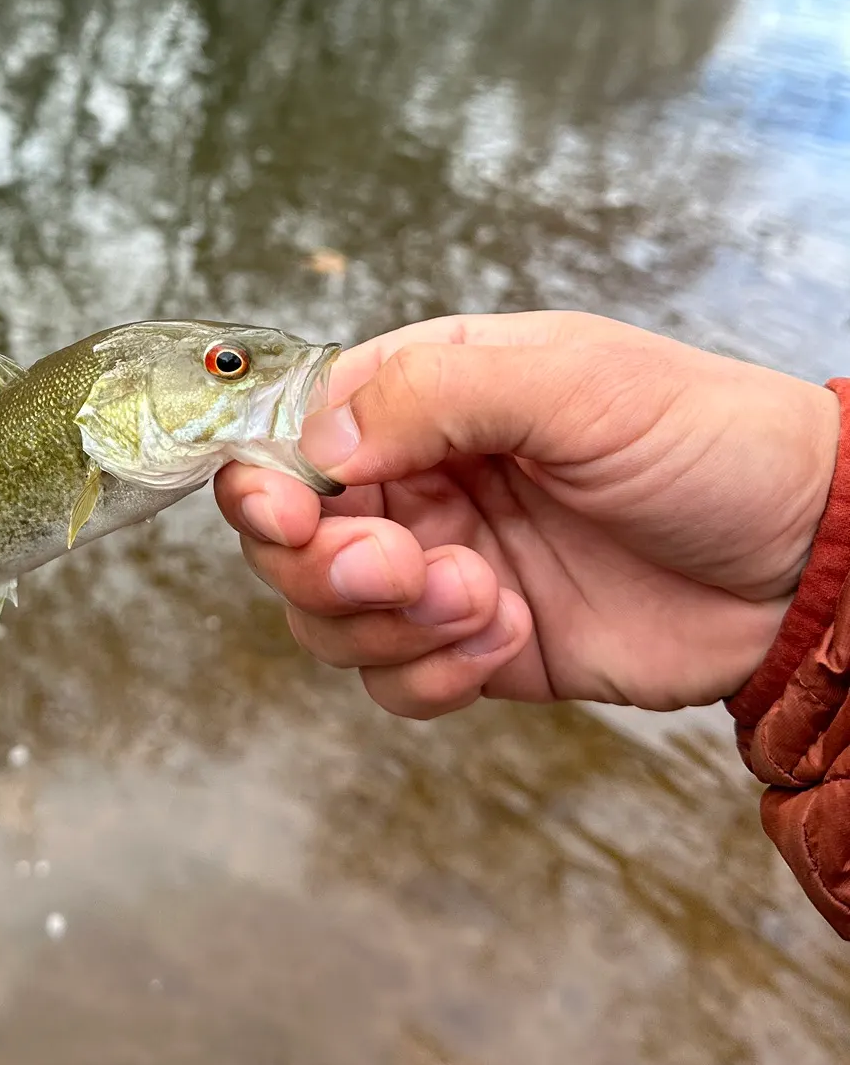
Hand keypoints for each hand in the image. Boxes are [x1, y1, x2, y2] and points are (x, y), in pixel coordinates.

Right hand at [215, 311, 841, 716]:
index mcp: (423, 399)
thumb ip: (435, 394)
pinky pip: (395, 681)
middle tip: (406, 567)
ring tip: (486, 600)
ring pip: (330, 621)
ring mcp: (440, 569)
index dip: (269, 483)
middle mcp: (416, 484)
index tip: (293, 516)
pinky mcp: (474, 648)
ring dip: (390, 626)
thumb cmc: (704, 440)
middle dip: (328, 568)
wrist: (803, 560)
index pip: (292, 436)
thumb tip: (320, 445)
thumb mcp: (574, 382)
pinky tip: (512, 635)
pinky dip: (433, 675)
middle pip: (290, 543)